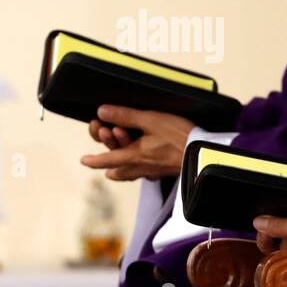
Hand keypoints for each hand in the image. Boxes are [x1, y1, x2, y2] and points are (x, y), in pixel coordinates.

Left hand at [79, 105, 194, 180]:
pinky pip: (146, 174)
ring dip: (120, 170)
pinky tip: (142, 168)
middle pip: (118, 171)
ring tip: (114, 168)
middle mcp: (142, 167)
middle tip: (99, 157)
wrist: (203, 154)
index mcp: (134, 155)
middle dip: (106, 163)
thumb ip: (125, 115)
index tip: (83, 161)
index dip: (94, 160)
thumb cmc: (178, 136)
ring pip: (131, 175)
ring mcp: (154, 171)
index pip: (108, 159)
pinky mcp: (165, 171)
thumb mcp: (150, 119)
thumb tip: (102, 112)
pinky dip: (138, 171)